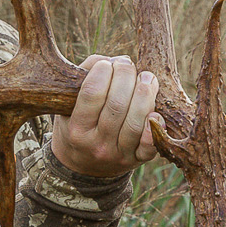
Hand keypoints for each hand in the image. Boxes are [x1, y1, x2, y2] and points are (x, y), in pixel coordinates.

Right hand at [51, 55, 158, 177]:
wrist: (82, 166)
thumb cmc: (77, 123)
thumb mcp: (68, 102)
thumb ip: (86, 74)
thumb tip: (113, 60)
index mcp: (76, 129)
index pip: (92, 93)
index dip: (103, 71)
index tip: (108, 64)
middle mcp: (96, 145)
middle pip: (117, 105)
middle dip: (127, 76)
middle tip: (128, 66)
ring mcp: (118, 155)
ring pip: (136, 122)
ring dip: (145, 93)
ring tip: (147, 78)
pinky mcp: (137, 160)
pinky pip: (150, 146)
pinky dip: (156, 127)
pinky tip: (156, 110)